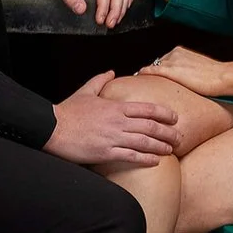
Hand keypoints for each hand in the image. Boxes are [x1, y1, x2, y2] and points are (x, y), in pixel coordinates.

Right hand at [45, 71, 180, 165]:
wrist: (52, 127)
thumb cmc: (67, 111)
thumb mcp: (85, 92)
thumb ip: (100, 81)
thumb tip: (111, 71)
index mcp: (114, 106)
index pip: (146, 108)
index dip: (164, 113)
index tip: (175, 117)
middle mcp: (117, 121)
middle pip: (150, 126)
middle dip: (168, 132)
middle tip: (180, 137)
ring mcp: (112, 137)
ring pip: (144, 141)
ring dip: (161, 146)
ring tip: (172, 150)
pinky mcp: (105, 152)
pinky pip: (130, 156)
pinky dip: (145, 158)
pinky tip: (155, 161)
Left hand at [137, 46, 230, 97]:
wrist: (222, 77)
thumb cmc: (216, 76)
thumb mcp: (200, 70)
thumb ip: (190, 71)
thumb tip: (189, 80)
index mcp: (182, 51)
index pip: (165, 60)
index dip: (159, 69)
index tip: (154, 75)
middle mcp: (174, 53)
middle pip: (157, 63)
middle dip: (153, 72)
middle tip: (145, 81)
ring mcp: (171, 61)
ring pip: (152, 67)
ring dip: (147, 74)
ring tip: (140, 82)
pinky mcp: (169, 70)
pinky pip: (150, 71)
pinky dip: (143, 74)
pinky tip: (138, 78)